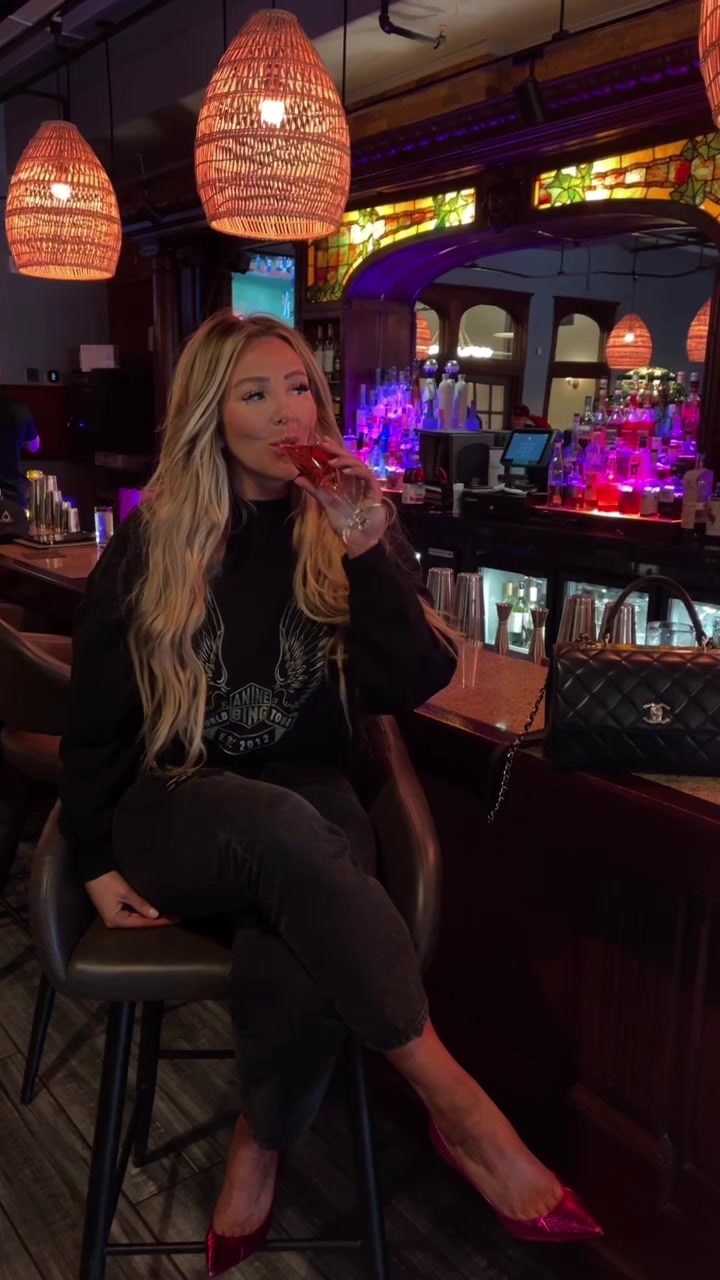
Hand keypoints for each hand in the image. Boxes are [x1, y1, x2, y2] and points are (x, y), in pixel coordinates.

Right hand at [84, 869, 177, 928]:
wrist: (93, 870)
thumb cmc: (108, 881)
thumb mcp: (126, 892)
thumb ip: (141, 904)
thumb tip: (155, 915)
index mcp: (116, 921)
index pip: (142, 923)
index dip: (159, 921)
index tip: (174, 919)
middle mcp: (114, 922)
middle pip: (139, 923)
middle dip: (156, 921)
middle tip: (174, 918)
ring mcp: (113, 916)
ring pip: (136, 919)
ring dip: (150, 917)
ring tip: (167, 915)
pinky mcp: (114, 909)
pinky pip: (131, 914)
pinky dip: (142, 913)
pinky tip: (153, 911)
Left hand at [293, 438, 386, 555]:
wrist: (355, 538)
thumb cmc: (343, 521)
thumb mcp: (325, 501)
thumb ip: (313, 489)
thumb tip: (296, 478)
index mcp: (346, 480)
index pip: (340, 461)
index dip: (332, 449)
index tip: (321, 441)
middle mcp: (357, 479)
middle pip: (348, 459)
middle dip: (337, 450)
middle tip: (324, 444)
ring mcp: (366, 483)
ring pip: (358, 464)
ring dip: (344, 460)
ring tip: (332, 460)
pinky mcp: (374, 489)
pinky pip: (366, 475)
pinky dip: (356, 470)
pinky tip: (346, 470)